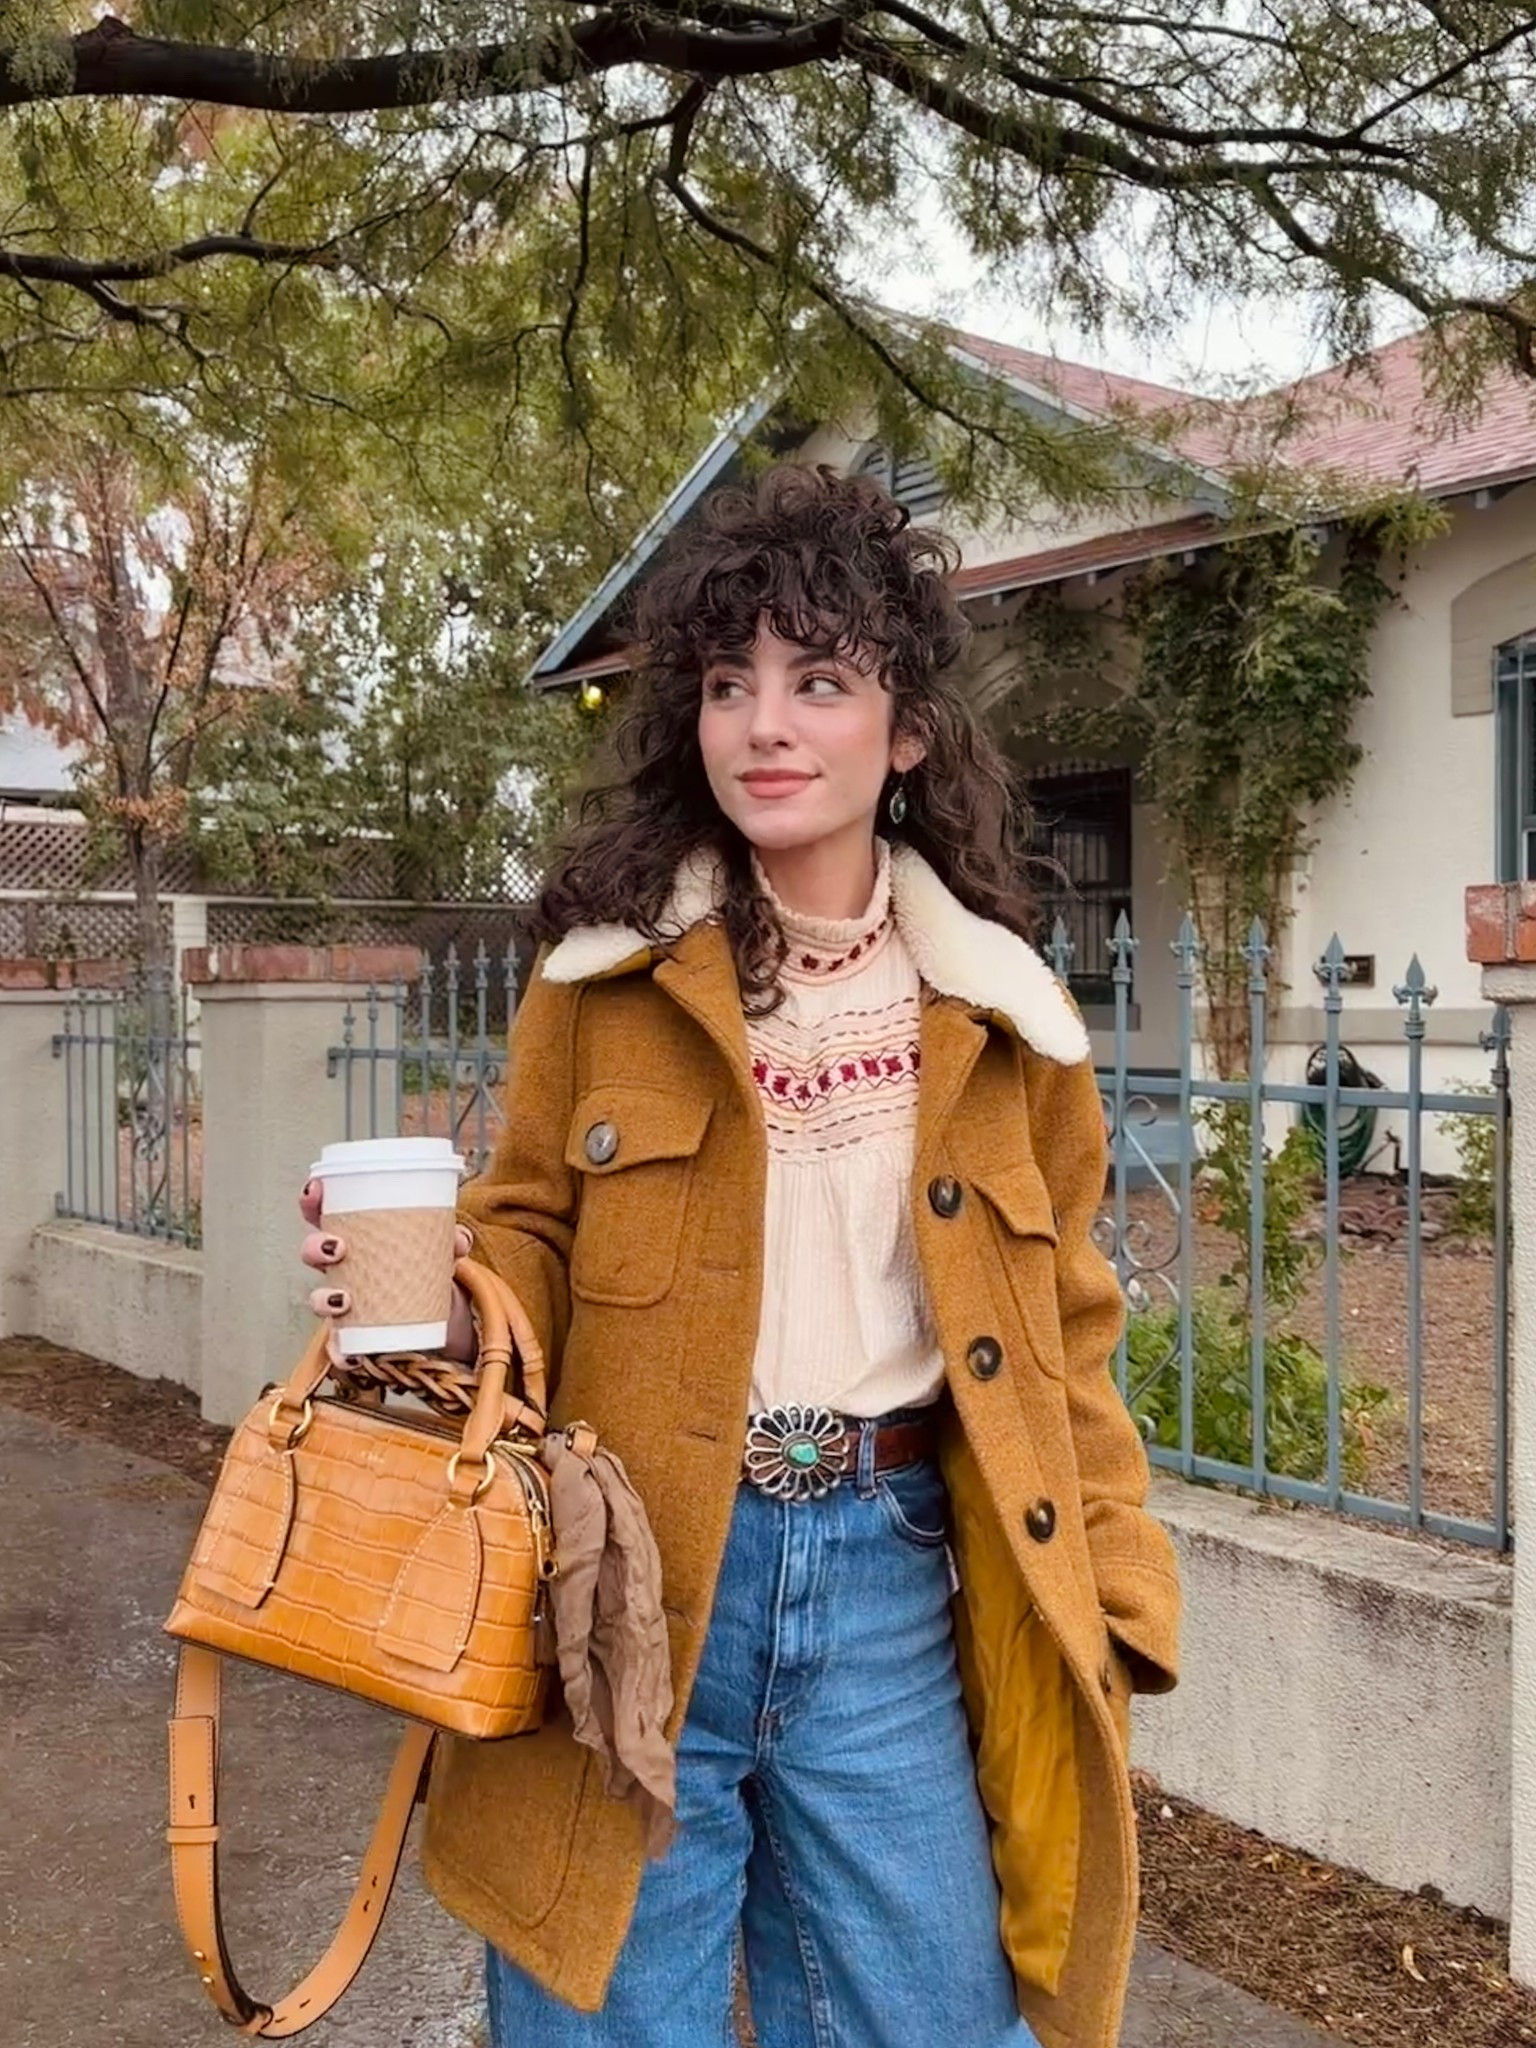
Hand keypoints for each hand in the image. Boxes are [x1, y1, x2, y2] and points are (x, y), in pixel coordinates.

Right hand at [299, 1178, 477, 1360]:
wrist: (438, 1310)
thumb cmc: (425, 1265)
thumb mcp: (440, 1248)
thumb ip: (451, 1240)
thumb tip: (459, 1239)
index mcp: (356, 1235)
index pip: (323, 1213)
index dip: (312, 1201)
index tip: (315, 1190)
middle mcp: (342, 1267)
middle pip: (312, 1253)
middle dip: (315, 1248)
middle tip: (337, 1247)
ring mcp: (344, 1301)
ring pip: (318, 1298)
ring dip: (323, 1298)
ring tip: (344, 1299)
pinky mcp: (354, 1334)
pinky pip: (338, 1345)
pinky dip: (340, 1351)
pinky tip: (349, 1355)